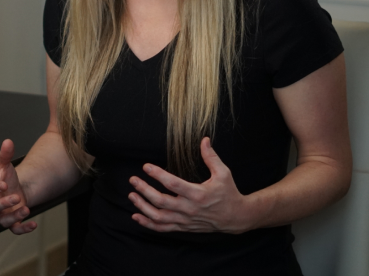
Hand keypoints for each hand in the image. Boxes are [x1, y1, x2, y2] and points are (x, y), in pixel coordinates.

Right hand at [0, 139, 36, 233]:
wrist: (14, 188)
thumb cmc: (5, 177)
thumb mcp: (5, 164)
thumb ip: (6, 154)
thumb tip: (8, 142)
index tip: (3, 184)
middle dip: (4, 203)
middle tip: (16, 197)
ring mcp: (2, 213)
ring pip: (3, 220)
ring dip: (14, 217)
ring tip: (26, 209)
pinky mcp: (11, 221)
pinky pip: (15, 229)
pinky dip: (23, 228)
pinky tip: (33, 224)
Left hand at [128, 137, 251, 233]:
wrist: (236, 218)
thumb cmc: (228, 193)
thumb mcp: (223, 173)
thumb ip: (211, 157)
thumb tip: (204, 140)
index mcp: (198, 194)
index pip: (173, 184)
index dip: (158, 175)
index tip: (146, 166)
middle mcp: (189, 209)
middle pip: (161, 201)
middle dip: (144, 190)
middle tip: (133, 180)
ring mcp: (185, 220)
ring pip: (159, 217)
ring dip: (142, 207)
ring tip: (132, 195)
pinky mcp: (183, 227)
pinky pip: (163, 228)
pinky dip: (148, 223)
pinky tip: (136, 215)